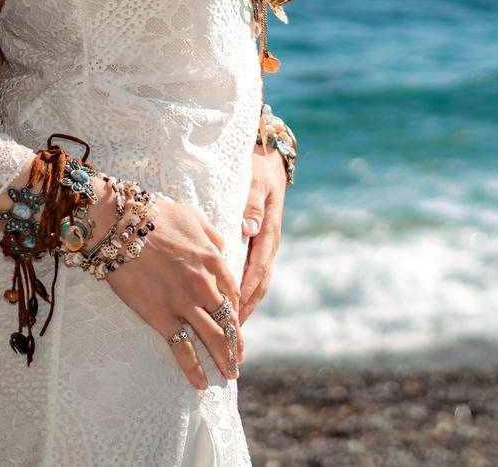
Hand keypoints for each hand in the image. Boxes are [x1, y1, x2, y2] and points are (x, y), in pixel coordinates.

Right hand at [99, 188, 245, 388]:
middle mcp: (205, 285)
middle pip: (228, 320)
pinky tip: (201, 382)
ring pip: (213, 338)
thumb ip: (212, 235)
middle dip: (237, 343)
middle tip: (239, 359)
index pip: (233, 293)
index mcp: (214, 260)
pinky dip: (194, 368)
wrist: (120, 225)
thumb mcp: (193, 217)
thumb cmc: (155, 215)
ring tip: (229, 375)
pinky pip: (182, 348)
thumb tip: (223, 247)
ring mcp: (184, 303)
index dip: (237, 312)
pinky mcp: (161, 316)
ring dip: (224, 359)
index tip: (237, 324)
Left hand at [238, 141, 286, 323]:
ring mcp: (263, 247)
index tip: (234, 313)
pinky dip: (241, 293)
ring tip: (229, 331)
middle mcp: (268, 244)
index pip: (258, 269)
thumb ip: (252, 204)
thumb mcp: (256, 183)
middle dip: (246, 309)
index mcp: (268, 232)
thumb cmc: (259, 172)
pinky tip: (227, 307)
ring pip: (256, 283)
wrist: (270, 164)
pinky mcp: (256, 247)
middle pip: (259, 284)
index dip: (246, 292)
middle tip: (230, 334)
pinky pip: (250, 275)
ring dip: (244, 306)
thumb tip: (249, 228)